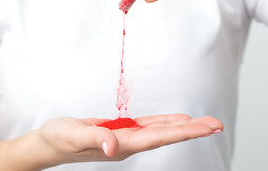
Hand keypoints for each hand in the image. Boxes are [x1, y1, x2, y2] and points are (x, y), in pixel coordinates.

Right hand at [38, 114, 222, 164]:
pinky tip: (177, 120)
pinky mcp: (122, 131)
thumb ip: (94, 139)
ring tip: (204, 123)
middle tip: (217, 125)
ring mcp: (127, 138)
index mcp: (121, 144)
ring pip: (161, 131)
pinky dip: (166, 122)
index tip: (206, 128)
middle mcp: (129, 143)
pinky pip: (149, 126)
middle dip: (192, 130)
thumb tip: (114, 146)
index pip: (158, 137)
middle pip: (167, 135)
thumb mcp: (72, 135)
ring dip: (183, 126)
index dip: (183, 132)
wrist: (50, 143)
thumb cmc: (59, 139)